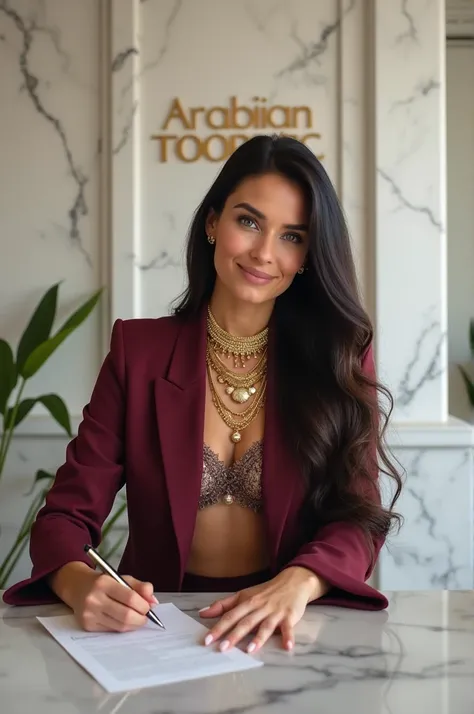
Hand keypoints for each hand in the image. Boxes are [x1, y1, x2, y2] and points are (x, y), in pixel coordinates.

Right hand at [68, 567, 158, 631]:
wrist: (76, 586)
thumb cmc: (103, 581)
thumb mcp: (121, 578)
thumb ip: (140, 587)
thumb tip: (153, 602)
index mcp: (104, 583)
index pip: (130, 598)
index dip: (143, 605)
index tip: (148, 607)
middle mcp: (94, 599)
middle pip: (125, 615)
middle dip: (140, 618)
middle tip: (145, 617)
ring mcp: (89, 614)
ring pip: (119, 626)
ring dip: (133, 625)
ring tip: (137, 619)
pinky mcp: (87, 626)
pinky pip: (111, 630)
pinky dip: (122, 627)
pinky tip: (124, 621)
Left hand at [199, 567, 327, 653]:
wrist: (293, 581)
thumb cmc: (266, 591)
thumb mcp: (243, 595)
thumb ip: (224, 605)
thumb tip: (203, 613)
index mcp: (247, 602)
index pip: (230, 616)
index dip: (218, 627)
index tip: (207, 640)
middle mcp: (260, 607)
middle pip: (245, 622)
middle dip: (234, 635)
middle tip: (222, 648)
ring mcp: (275, 612)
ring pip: (265, 625)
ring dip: (258, 638)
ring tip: (250, 650)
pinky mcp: (289, 616)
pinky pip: (288, 628)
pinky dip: (288, 637)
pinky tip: (287, 646)